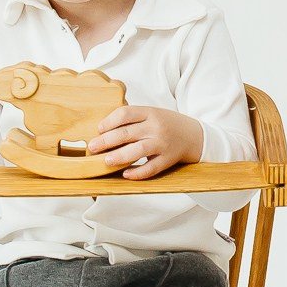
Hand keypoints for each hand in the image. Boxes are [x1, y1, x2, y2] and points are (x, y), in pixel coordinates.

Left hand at [88, 105, 203, 179]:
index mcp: (150, 112)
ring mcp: (163, 144)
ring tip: (106, 161)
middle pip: (127, 132)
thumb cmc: (166, 125)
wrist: (194, 135)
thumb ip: (132, 120)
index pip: (126, 113)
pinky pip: (152, 168)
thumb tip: (102, 131)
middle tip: (92, 147)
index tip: (99, 129)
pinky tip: (126, 174)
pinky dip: (138, 172)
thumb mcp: (152, 114)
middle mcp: (156, 127)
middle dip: (107, 140)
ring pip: (139, 150)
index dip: (109, 121)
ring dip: (120, 156)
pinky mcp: (168, 159)